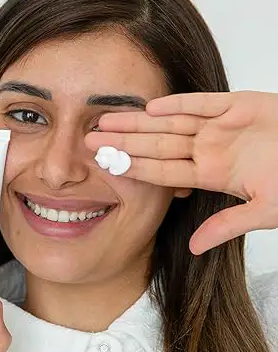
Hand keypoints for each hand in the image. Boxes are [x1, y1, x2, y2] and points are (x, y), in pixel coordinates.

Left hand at [85, 91, 277, 253]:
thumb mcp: (265, 210)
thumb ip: (228, 225)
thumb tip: (195, 248)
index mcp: (210, 174)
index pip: (162, 170)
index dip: (132, 167)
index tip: (104, 166)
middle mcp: (208, 149)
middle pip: (157, 145)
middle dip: (124, 143)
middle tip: (90, 140)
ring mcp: (220, 127)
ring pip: (171, 123)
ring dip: (139, 122)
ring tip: (108, 120)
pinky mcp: (238, 105)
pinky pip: (203, 103)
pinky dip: (180, 104)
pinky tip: (152, 106)